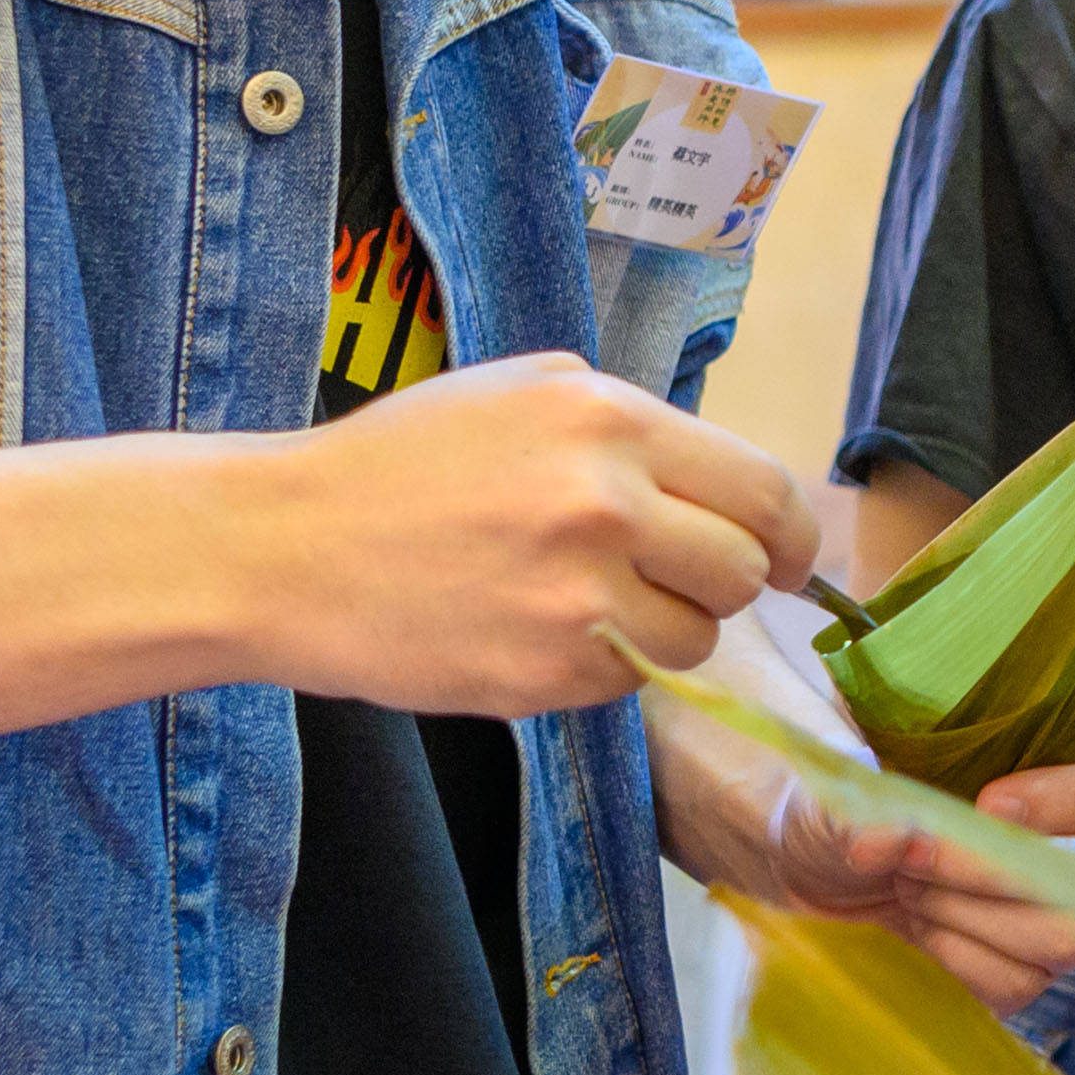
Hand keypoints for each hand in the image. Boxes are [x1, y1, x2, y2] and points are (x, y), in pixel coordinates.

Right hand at [231, 352, 815, 712]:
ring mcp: (578, 597)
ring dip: (664, 630)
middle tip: (672, 580)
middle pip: (743, 572)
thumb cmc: (401, 464)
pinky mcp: (546, 675)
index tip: (788, 558)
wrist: (283, 548)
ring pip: (697, 638)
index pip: (763, 490)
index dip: (791, 534)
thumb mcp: (522, 392)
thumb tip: (724, 484)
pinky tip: (534, 631)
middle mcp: (606, 504)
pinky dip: (603, 667)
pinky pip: (629, 682)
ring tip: (585, 602)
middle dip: (722, 582)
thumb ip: (629, 427)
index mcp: (609, 421)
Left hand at [745, 748, 1074, 1007]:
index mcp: (1069, 765)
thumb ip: (862, 796)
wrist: (815, 857)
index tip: (986, 802)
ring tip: (909, 884)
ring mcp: (1059, 915)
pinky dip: (956, 957)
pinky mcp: (1023, 969)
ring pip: (1062, 941)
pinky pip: (1018, 985)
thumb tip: (889, 839)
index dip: (1069, 803)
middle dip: (991, 875)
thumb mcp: (842, 775)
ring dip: (969, 915)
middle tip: (911, 861)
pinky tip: (920, 925)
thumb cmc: (847, 791)